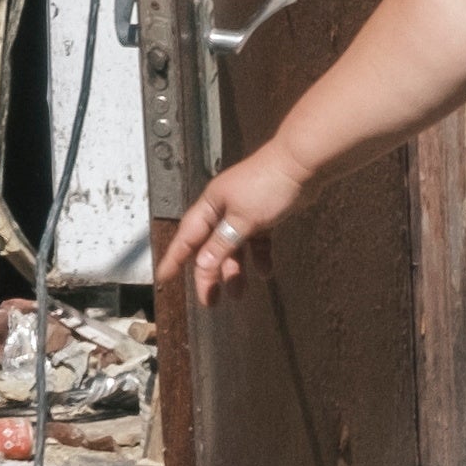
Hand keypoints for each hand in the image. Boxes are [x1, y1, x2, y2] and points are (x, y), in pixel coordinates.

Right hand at [157, 149, 308, 305]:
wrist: (302, 164)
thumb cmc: (268, 186)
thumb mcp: (242, 219)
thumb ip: (221, 243)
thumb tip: (201, 265)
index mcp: (211, 205)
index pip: (187, 236)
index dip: (174, 258)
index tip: (163, 277)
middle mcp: (224, 208)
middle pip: (210, 246)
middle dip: (209, 274)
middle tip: (210, 301)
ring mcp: (244, 211)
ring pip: (234, 246)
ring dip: (235, 269)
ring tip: (239, 294)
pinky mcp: (264, 214)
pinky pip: (256, 241)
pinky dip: (259, 256)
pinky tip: (265, 273)